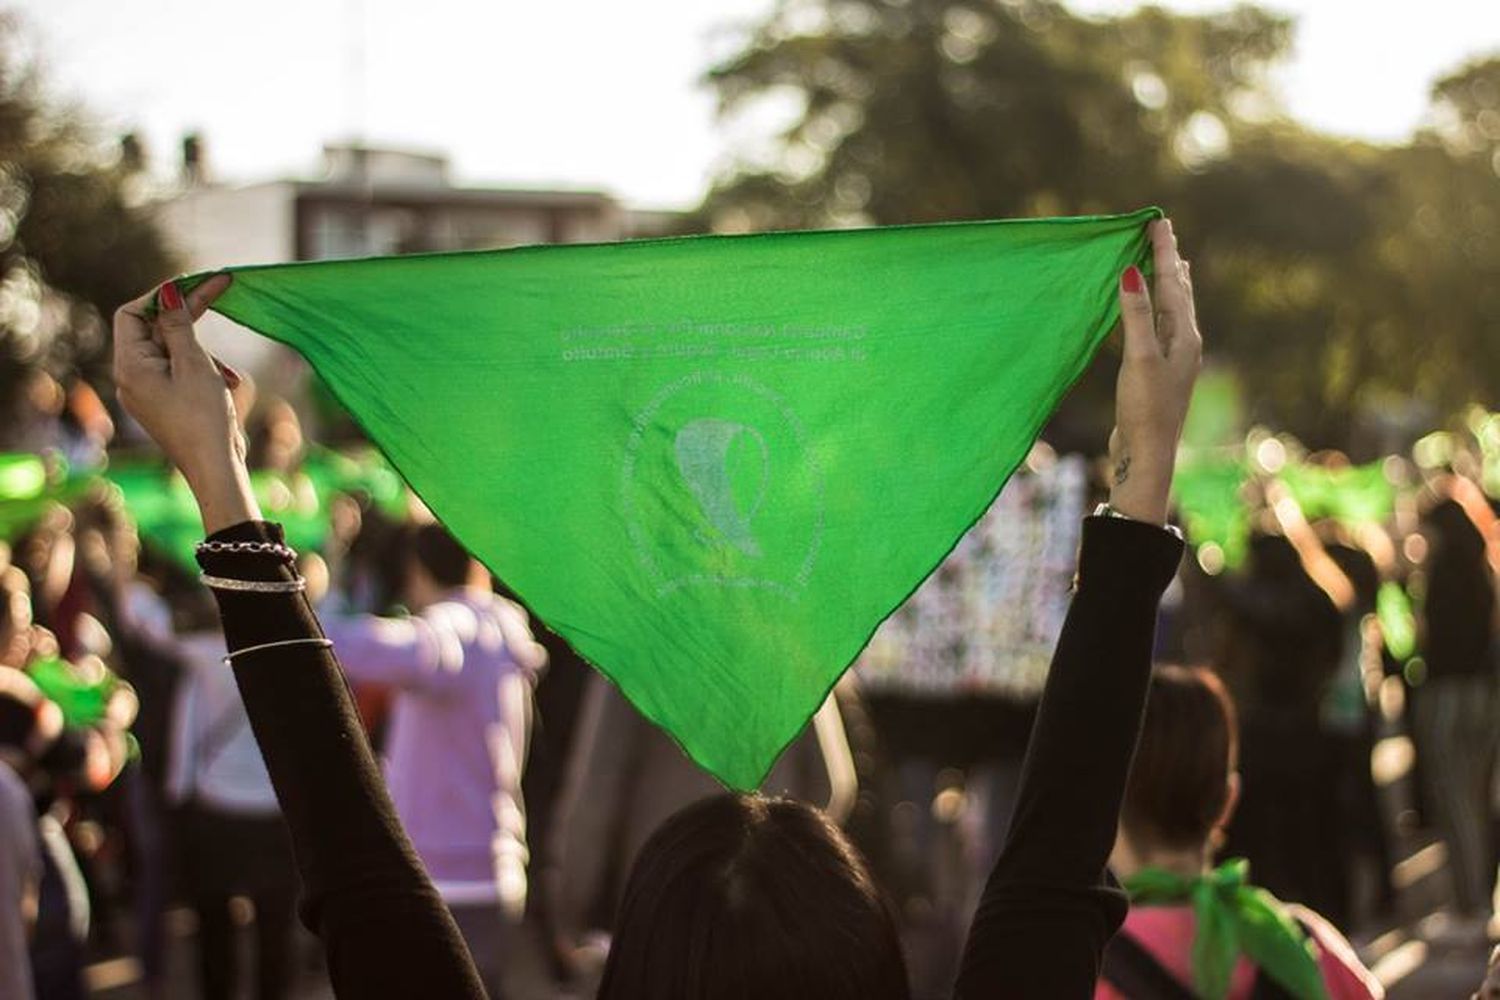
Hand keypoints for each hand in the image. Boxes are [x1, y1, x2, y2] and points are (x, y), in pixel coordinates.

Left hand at [113, 277, 262, 532]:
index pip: (133, 314)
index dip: (161, 295)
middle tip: (221, 288)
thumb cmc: (204, 417)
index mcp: (130, 366)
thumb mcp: (195, 363)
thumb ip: (179, 325)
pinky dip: (203, 369)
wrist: (215, 467)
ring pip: (173, 349)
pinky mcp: (166, 401)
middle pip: (153, 329)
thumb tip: (169, 292)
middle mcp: (132, 377)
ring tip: (225, 376)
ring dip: (202, 351)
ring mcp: (148, 390)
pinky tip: (225, 385)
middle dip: (188, 316)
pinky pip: (180, 371)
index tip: (194, 282)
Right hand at [1108, 218, 1201, 525]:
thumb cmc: (1145, 408)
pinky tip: (1154, 312)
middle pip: (1180, 291)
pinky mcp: (1159, 371)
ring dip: (1169, 282)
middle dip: (1171, 261)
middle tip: (1166, 233)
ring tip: (1170, 262)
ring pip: (1174, 308)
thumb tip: (1132, 272)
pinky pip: (1161, 325)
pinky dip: (1158, 306)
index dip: (1164, 252)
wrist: (1148, 454)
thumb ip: (1137, 315)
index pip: (1173, 282)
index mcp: (1184, 336)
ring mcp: (1173, 358)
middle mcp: (1184, 343)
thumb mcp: (1140, 359)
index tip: (1159, 222)